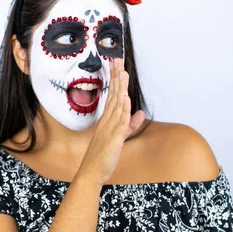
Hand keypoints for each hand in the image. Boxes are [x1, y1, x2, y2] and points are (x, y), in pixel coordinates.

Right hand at [76, 58, 145, 185]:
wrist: (91, 172)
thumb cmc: (102, 156)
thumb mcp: (120, 137)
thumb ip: (130, 125)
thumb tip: (141, 113)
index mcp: (108, 120)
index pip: (113, 95)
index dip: (115, 80)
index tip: (116, 65)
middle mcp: (107, 120)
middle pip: (113, 94)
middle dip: (116, 76)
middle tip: (116, 59)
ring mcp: (109, 128)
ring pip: (117, 104)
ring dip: (120, 88)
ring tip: (122, 71)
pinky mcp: (114, 138)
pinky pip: (120, 122)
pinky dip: (123, 110)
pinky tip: (125, 98)